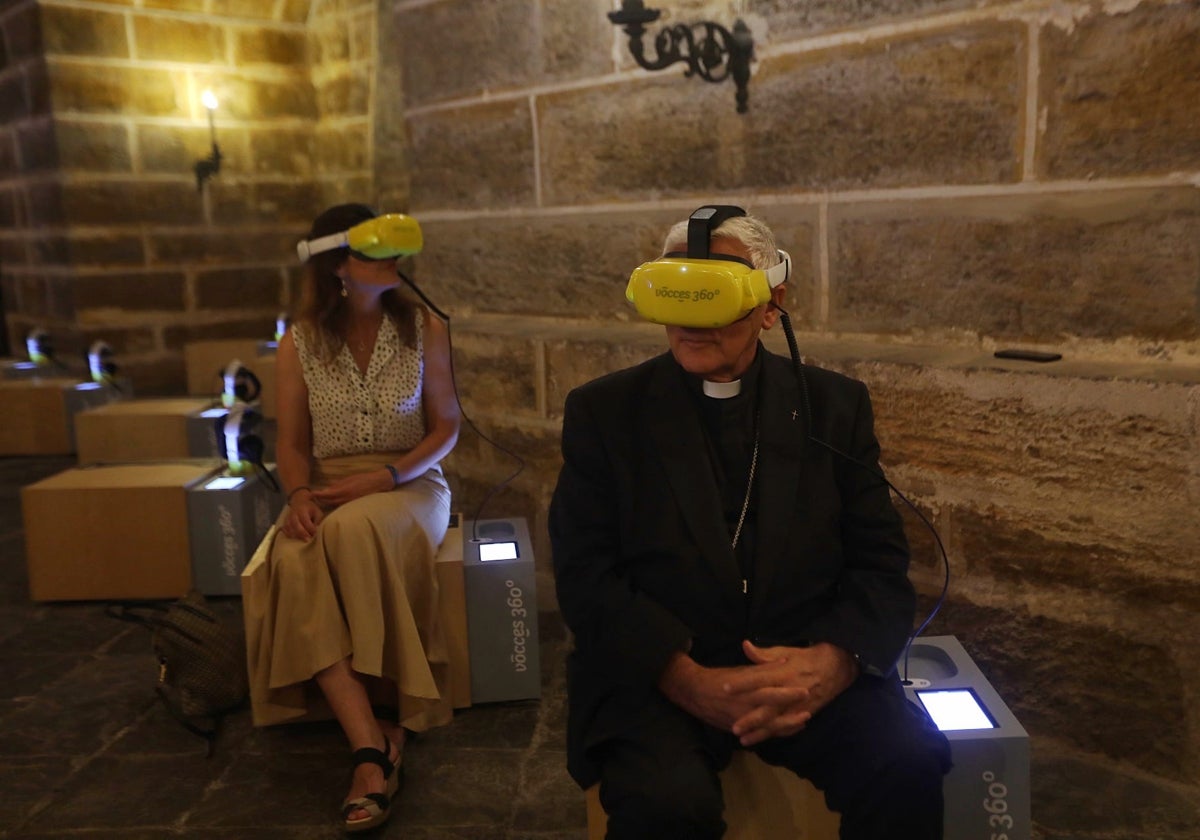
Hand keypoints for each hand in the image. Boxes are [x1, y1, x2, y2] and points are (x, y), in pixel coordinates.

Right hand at [282, 496, 322, 540]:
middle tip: (308, 540)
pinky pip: (284, 529)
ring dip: (295, 535)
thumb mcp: (317, 512)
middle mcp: (293, 514)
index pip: (306, 521)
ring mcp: (288, 518)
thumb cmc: (310, 509)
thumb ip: (318, 521)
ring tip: (302, 540)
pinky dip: (288, 534)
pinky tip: (294, 538)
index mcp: (302, 511)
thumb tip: (316, 530)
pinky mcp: (285, 522)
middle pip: (296, 525)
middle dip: (302, 534)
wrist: (299, 501)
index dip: (311, 529)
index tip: (315, 533)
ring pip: (289, 528)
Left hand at [310, 469, 392, 508]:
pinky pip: (340, 506)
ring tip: (319, 501)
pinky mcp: (353, 505)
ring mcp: (350, 503)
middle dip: (320, 500)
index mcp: (344, 490)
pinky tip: (331, 503)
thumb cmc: (363, 479)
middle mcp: (346, 498)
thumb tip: (326, 490)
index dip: (318, 495)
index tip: (310, 494)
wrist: (378, 483)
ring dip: (326, 503)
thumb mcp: (349, 479)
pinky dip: (334, 505)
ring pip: (334, 505)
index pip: (327, 495)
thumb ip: (337, 485)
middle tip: (312, 498)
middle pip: (329, 502)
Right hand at [658, 652, 809, 734]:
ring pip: (768, 728)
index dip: (788, 693)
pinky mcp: (740, 730)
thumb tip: (784, 660)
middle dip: (791, 714)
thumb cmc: (720, 679)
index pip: (770, 692)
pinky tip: (791, 729)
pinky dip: (777, 732)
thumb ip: (762, 667)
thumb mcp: (741, 670)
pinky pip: (761, 734)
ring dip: (787, 726)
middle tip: (809, 711)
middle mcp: (745, 708)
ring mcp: (742, 722)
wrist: (695, 694)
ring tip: (804, 721)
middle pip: (772, 714)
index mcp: (746, 691)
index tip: (805, 690)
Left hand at [726, 641, 858, 745]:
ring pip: (776, 722)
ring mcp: (797, 705)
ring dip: (760, 732)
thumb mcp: (786, 651)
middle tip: (734, 727)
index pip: (759, 678)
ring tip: (743, 740)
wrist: (836, 668)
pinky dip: (774, 734)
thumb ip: (764, 653)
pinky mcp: (803, 714)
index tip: (725, 688)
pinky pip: (787, 727)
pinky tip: (761, 740)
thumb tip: (744, 645)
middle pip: (768, 707)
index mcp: (783, 673)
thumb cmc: (805, 658)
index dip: (742, 683)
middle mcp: (789, 691)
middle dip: (751, 719)